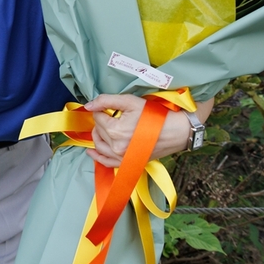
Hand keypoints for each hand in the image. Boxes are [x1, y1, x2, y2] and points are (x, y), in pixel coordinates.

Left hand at [83, 94, 213, 166]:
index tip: (112, 108)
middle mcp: (115, 146)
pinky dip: (98, 157)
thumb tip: (88, 105)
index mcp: (115, 130)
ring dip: (98, 136)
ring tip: (101, 128)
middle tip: (111, 115)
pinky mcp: (126, 163)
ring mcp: (121, 157)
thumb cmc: (154, 115)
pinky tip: (92, 152)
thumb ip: (106, 101)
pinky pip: (107, 162)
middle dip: (102, 122)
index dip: (102, 110)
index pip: (97, 117)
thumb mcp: (130, 102)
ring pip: (100, 146)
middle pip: (98, 131)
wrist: (175, 132)